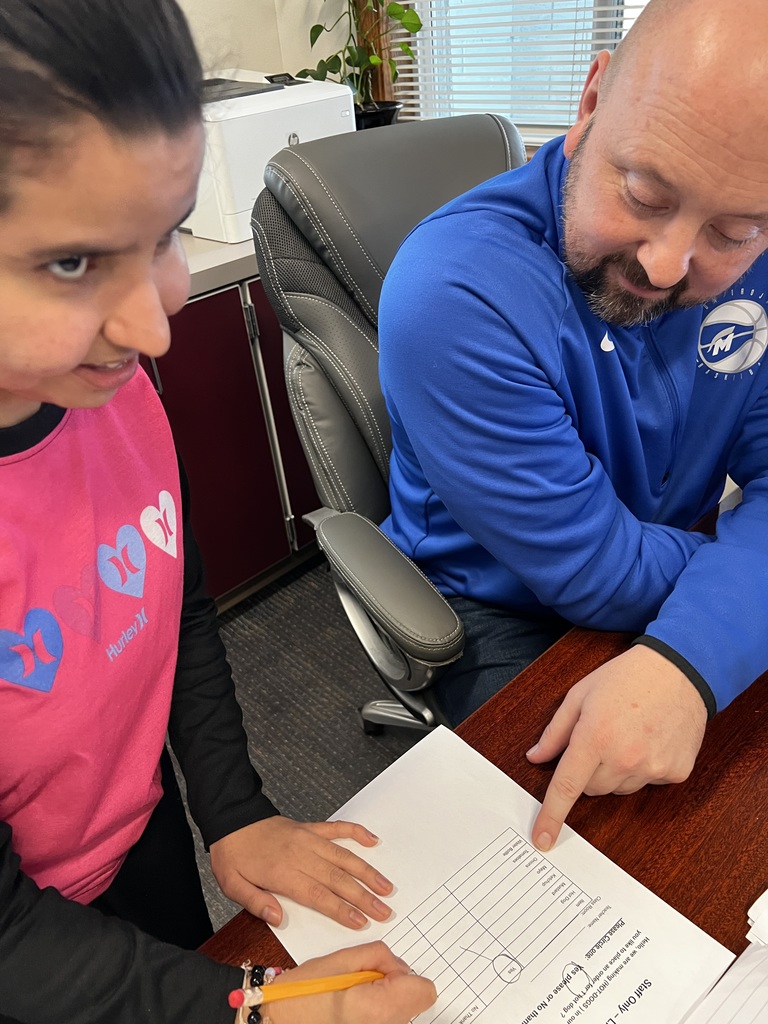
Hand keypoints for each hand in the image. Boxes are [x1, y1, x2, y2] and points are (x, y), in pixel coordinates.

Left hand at [210, 816, 393, 928]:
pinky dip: (357, 833)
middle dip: (364, 896)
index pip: (318, 895)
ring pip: (344, 856)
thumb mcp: (232, 884)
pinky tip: (372, 840)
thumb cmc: (233, 854)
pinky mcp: (310, 828)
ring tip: (385, 886)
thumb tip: (277, 918)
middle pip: (338, 878)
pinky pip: (338, 828)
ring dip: (367, 871)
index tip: (360, 921)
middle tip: (384, 910)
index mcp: (283, 872)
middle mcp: (300, 854)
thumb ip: (255, 902)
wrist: (232, 819)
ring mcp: (308, 839)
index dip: (341, 909)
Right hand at [267, 941, 436, 1023]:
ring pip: (401, 1011)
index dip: (405, 973)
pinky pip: (387, 1019)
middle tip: (364, 980)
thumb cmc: (304, 993)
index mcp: (379, 1007)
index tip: (383, 969)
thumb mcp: (342, 959)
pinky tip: (352, 1007)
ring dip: (386, 998)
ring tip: (354, 994)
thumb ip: (379, 955)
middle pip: (415, 1001)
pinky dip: (376, 1009)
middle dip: (396, 984)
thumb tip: (398, 964)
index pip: (424, 990)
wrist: (279, 1020)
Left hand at [527, 645, 707, 850]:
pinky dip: (644, 767)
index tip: (543, 840)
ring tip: (628, 733)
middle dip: (588, 769)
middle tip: (601, 737)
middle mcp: (623, 758)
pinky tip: (650, 739)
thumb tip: (536, 758)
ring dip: (616, 770)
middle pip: (591, 789)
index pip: (566, 787)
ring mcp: (652, 768)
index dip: (552, 816)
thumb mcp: (579, 695)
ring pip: (618, 788)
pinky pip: (647, 783)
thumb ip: (555, 731)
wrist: (679, 670)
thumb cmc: (626, 678)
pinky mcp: (675, 773)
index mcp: (594, 738)